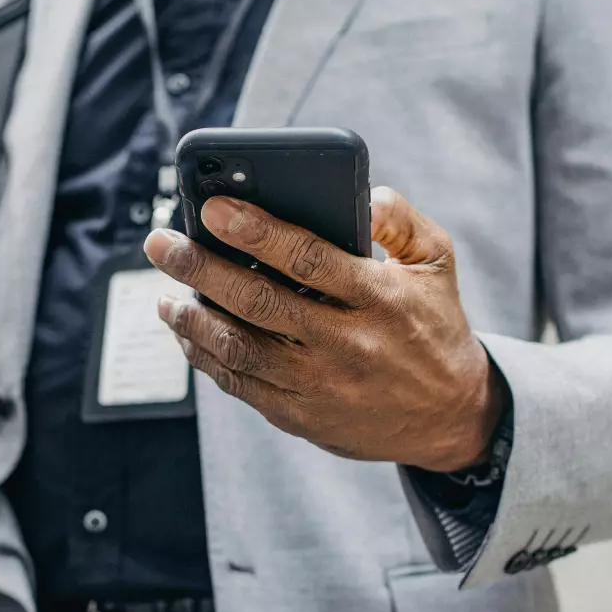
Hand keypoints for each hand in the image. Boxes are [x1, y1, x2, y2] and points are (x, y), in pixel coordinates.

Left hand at [143, 186, 503, 471]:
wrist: (450, 418)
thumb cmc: (436, 326)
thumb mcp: (438, 263)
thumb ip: (401, 220)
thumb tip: (361, 194)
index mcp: (381, 299)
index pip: (308, 258)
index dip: (255, 230)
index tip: (212, 206)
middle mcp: (348, 345)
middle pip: (258, 302)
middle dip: (200, 268)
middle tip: (161, 243)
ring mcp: (321, 386)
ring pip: (240, 349)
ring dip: (192, 318)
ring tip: (165, 291)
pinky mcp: (301, 417)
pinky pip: (241, 385)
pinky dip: (206, 358)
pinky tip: (187, 332)